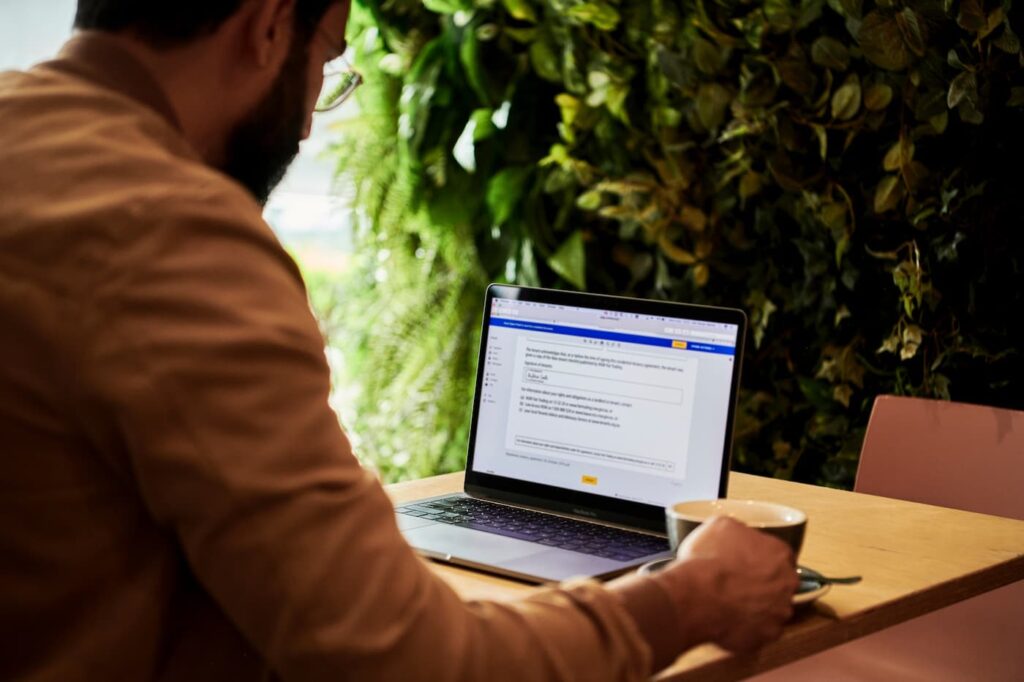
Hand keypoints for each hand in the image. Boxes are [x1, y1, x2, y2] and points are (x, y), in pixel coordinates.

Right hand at [657, 516, 797, 652]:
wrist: (695, 597)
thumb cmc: (707, 560)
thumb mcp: (718, 525)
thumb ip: (738, 530)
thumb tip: (737, 534)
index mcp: (779, 553)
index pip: (779, 555)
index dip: (760, 557)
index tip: (745, 561)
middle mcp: (787, 583)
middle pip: (779, 582)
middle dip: (762, 582)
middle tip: (737, 582)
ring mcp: (779, 612)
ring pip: (771, 608)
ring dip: (756, 605)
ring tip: (729, 602)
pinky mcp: (767, 635)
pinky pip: (760, 630)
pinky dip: (747, 626)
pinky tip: (728, 618)